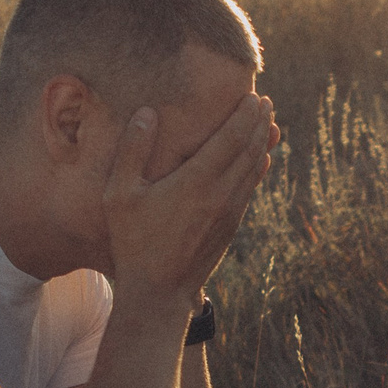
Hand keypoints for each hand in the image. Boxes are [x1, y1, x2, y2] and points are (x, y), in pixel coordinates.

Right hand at [103, 92, 274, 304]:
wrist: (159, 292)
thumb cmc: (134, 241)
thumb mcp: (120, 195)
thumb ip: (133, 150)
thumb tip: (148, 113)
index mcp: (197, 181)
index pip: (232, 138)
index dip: (245, 114)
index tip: (253, 95)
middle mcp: (221, 194)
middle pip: (251, 149)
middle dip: (260, 122)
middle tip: (264, 102)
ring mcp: (230, 211)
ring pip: (254, 169)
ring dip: (263, 143)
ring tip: (268, 122)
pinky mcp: (231, 226)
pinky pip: (250, 188)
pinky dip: (259, 167)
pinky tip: (261, 159)